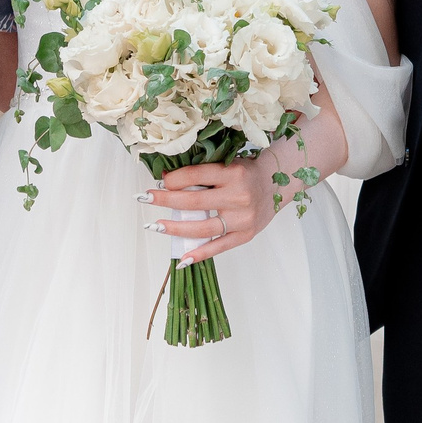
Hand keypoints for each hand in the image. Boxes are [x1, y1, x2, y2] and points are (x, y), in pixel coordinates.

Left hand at [143, 158, 282, 262]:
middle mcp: (238, 196)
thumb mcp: (226, 164)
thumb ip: (201, 172)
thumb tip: (167, 180)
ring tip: (156, 226)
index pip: (196, 175)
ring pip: (203, 227)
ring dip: (176, 228)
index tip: (160, 181)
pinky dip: (200, 253)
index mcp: (232, 173)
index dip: (174, 180)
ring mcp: (243, 218)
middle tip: (146, 198)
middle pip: (195, 201)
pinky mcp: (245, 235)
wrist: (275, 185)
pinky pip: (219, 247)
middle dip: (166, 200)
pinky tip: (183, 258)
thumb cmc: (246, 173)